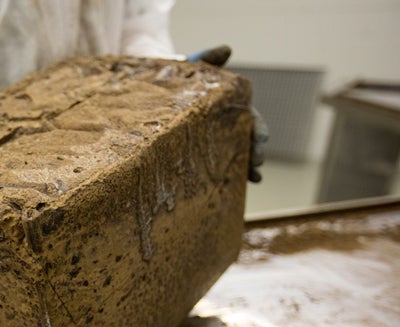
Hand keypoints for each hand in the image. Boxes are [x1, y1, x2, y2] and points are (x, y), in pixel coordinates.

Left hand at [188, 45, 267, 182]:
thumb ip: (209, 58)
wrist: (156, 89)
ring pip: (236, 157)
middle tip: (256, 166)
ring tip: (252, 179)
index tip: (260, 142)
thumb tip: (227, 49)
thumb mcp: (193, 65)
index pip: (253, 121)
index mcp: (232, 107)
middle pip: (248, 143)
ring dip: (247, 169)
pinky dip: (227, 177)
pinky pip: (216, 166)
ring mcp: (215, 140)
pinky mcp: (200, 151)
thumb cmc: (179, 76)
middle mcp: (227, 126)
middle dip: (256, 154)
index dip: (259, 133)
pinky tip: (231, 188)